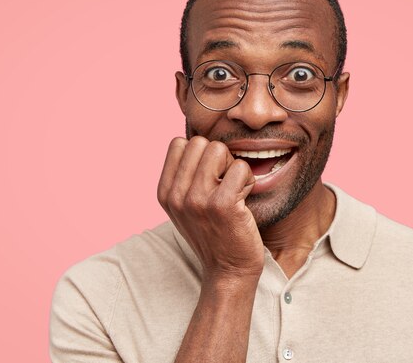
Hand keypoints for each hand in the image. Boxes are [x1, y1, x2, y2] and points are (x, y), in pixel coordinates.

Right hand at [157, 136, 264, 282]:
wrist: (228, 272)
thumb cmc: (213, 234)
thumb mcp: (185, 207)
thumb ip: (184, 177)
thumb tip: (199, 141)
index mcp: (165, 192)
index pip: (179, 143)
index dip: (200, 154)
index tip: (209, 177)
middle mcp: (176, 195)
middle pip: (199, 142)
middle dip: (217, 157)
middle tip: (224, 183)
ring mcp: (197, 200)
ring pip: (219, 149)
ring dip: (233, 166)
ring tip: (234, 190)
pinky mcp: (223, 205)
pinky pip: (240, 167)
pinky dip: (248, 179)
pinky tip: (244, 198)